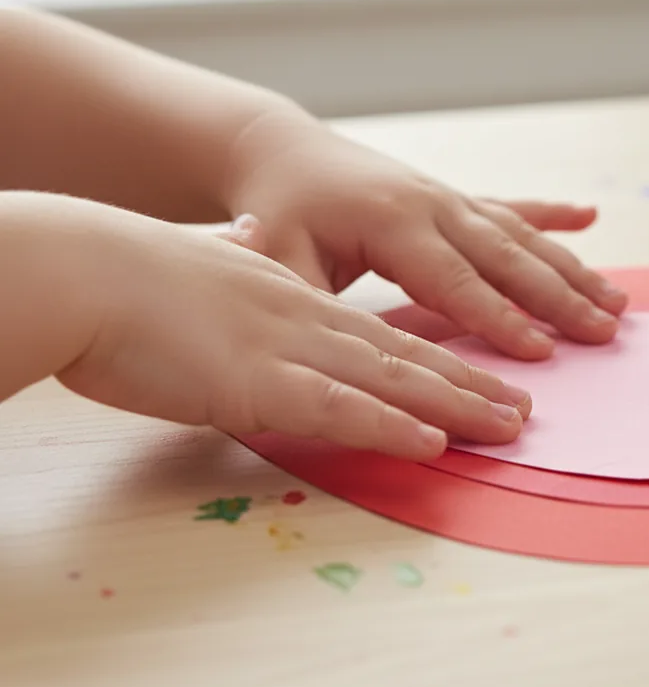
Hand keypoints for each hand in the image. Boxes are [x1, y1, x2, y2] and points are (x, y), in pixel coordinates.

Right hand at [36, 197, 530, 459]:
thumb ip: (241, 274)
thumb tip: (246, 245)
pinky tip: (435, 441)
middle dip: (472, 383)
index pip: (385, 333)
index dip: (440, 357)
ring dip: (457, 405)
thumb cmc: (133, 279)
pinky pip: (341, 408)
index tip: (484, 375)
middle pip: (407, 355)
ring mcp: (289, 347)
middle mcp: (308, 319)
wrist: (83, 267)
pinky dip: (392, 425)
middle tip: (526, 409)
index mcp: (296, 299)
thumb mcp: (210, 278)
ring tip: (511, 425)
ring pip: (393, 378)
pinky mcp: (258, 380)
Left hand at [227, 116, 628, 359]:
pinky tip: (590, 218)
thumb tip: (324, 344)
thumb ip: (304, 295)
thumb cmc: (278, 208)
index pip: (454, 281)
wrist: (282, 149)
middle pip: (507, 257)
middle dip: (559, 297)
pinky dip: (552, 214)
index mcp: (392, 223)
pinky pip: (511, 206)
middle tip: (604, 331)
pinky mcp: (452, 196)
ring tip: (618, 301)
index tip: (540, 350)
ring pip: (521, 236)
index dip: (498, 317)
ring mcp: (448, 197)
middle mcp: (432, 205)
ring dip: (571, 268)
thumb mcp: (277, 253)